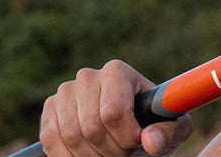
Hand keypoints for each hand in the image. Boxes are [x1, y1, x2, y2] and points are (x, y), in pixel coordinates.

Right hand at [39, 59, 193, 156]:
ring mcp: (65, 92)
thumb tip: (151, 142)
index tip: (137, 144)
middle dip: (110, 150)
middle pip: (91, 127)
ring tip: (109, 154)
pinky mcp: (50, 109)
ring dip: (91, 156)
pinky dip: (68, 156)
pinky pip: (51, 140)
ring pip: (71, 136)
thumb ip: (168, 133)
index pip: (113, 112)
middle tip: (123, 155)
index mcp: (117, 72)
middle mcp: (88, 77)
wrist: (128, 125)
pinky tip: (88, 155)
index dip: (126, 137)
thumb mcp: (171, 128)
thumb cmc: (152, 124)